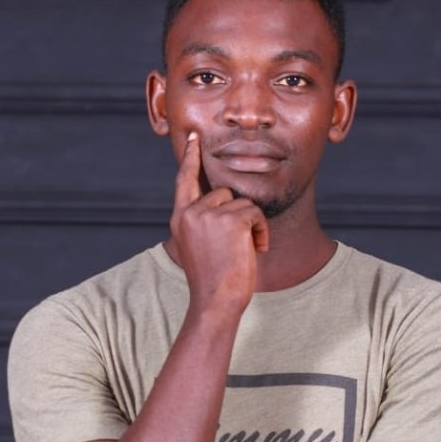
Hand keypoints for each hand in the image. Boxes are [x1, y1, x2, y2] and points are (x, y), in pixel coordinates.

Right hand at [170, 132, 267, 314]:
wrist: (215, 302)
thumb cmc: (212, 281)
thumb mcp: (198, 246)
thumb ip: (203, 221)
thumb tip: (225, 200)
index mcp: (179, 218)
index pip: (184, 180)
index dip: (191, 158)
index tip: (193, 139)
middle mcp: (191, 212)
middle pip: (224, 193)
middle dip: (238, 215)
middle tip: (239, 244)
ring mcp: (209, 215)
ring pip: (242, 203)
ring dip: (251, 225)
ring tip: (246, 250)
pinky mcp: (231, 220)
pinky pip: (255, 213)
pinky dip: (261, 231)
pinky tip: (256, 249)